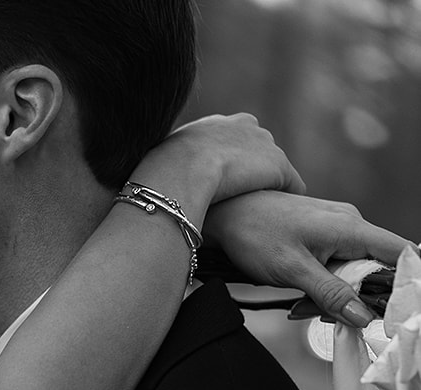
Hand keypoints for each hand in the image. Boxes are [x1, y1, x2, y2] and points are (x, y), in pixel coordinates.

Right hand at [133, 113, 303, 223]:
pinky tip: (283, 215)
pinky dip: (288, 197)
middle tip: (246, 199)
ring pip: (274, 168)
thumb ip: (163, 174)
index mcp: (213, 125)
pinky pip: (291, 185)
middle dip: (253, 171)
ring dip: (270, 186)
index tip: (222, 186)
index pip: (228, 141)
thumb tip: (147, 194)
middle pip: (256, 149)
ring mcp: (263, 145)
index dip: (225, 165)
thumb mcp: (156, 169)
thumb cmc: (159, 176)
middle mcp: (242, 125)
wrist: (180, 173)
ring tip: (267, 210)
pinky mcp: (278, 167)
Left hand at [205, 190, 410, 326]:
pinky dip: (321, 286)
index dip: (401, 281)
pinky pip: (335, 266)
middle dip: (356, 298)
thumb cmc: (255, 234)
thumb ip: (331, 294)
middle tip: (323, 314)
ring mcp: (336, 229)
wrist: (224, 212)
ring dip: (333, 296)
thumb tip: (364, 316)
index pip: (398, 252)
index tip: (389, 310)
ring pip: (352, 271)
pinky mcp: (322, 237)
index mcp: (351, 227)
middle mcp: (350, 224)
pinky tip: (299, 296)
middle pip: (376, 268)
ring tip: (300, 305)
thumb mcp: (294, 271)